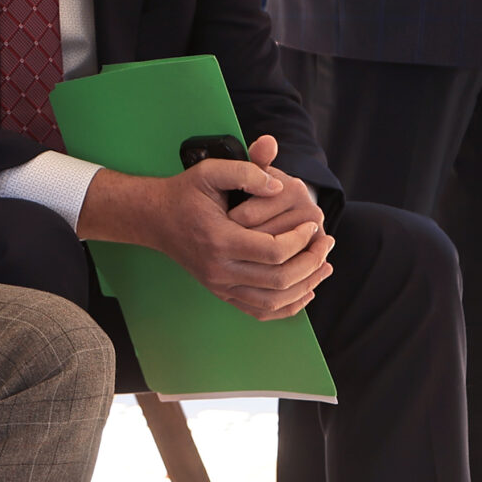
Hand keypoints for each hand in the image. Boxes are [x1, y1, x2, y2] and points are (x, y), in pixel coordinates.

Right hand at [78, 153, 334, 320]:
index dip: (301, 240)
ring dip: (305, 286)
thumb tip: (280, 186)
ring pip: (273, 301)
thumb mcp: (210, 170)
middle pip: (278, 280)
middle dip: (311, 263)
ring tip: (324, 266)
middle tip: (326, 243)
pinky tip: (306, 290)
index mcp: (219, 239)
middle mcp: (219, 269)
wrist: (155, 218)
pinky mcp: (222, 293)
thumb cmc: (186, 192)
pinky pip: (261, 311)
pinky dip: (287, 306)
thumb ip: (246, 171)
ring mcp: (219, 286)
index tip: (314, 223)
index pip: (273, 251)